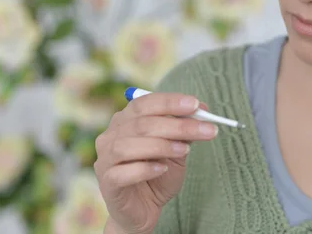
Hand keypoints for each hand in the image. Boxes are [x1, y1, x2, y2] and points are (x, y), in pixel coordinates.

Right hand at [94, 93, 217, 233]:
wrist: (144, 210)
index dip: (170, 102)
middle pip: (142, 123)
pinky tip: (162, 169)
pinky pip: (122, 172)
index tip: (195, 104)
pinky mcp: (107, 182)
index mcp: (125, 120)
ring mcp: (105, 159)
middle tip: (206, 129)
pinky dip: (144, 169)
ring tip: (186, 150)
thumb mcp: (176, 148)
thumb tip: (202, 110)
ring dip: (161, 145)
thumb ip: (184, 130)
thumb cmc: (158, 173)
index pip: (145, 103)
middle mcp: (110, 136)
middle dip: (178, 125)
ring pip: (128, 145)